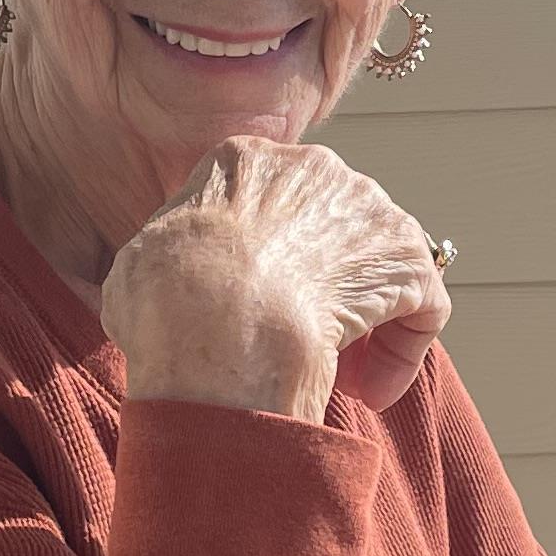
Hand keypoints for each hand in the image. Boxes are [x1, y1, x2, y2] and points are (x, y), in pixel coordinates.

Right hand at [101, 137, 451, 421]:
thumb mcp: (134, 270)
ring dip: (366, 324)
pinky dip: (404, 350)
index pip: (270, 207)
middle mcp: (312, 168)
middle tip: (302, 346)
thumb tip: (150, 289)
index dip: (267, 268)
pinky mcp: (405, 258)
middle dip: (321, 290)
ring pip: (379, 265)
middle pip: (331, 231)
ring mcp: (366, 206)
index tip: (256, 314)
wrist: (215, 319)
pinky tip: (370, 393)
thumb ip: (162, 266)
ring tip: (342, 379)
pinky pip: (420, 303)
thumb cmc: (163, 303)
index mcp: (242, 162)